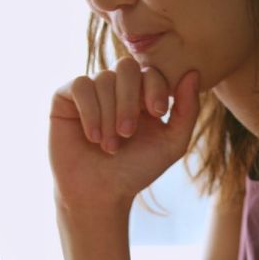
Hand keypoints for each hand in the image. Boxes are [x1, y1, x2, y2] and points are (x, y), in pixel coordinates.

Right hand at [49, 57, 200, 212]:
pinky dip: (90, 111)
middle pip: (126, 66)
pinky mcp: (65, 98)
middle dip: (129, 99)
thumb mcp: (171, 144)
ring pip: (103, 79)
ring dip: (109, 115)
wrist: (99, 193)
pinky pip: (80, 85)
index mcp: (141, 95)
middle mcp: (115, 88)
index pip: (151, 71)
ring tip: (109, 147)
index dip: (155, 87)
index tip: (158, 113)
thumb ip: (187, 110)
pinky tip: (92, 137)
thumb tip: (193, 73)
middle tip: (128, 132)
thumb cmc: (135, 171)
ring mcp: (90, 91)